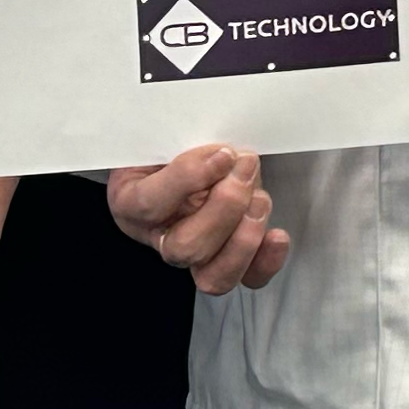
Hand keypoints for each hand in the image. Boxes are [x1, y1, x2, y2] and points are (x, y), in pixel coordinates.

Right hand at [107, 145, 291, 293]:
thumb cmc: (173, 142)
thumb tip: (220, 151)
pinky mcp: (228, 259)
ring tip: (258, 200)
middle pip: (186, 247)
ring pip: (213, 276)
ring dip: (244, 238)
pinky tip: (276, 236)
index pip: (149, 203)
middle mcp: (161, 236)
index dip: (188, 179)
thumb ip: (183, 137)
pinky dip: (266, 261)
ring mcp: (196, 253)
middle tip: (244, 168)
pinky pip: (247, 277)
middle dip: (225, 207)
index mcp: (131, 201)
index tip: (221, 153)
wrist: (185, 151)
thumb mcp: (166, 131)